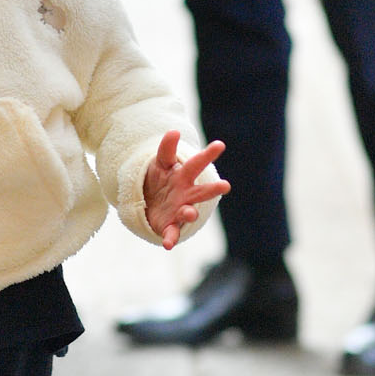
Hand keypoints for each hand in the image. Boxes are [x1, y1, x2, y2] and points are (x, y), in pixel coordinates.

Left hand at [143, 132, 228, 249]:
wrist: (149, 203)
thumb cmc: (159, 180)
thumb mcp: (159, 163)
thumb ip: (166, 149)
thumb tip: (174, 131)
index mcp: (184, 177)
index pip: (197, 164)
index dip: (208, 154)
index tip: (220, 145)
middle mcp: (186, 195)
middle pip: (201, 191)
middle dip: (213, 189)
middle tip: (226, 185)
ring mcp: (179, 211)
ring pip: (188, 212)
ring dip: (190, 213)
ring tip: (190, 212)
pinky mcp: (169, 226)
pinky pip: (171, 233)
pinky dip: (171, 238)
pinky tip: (168, 244)